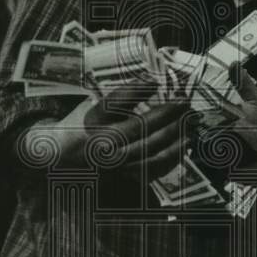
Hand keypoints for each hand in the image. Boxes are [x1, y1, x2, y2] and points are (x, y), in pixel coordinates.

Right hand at [27, 81, 189, 178]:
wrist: (65, 157)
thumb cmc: (84, 125)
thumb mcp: (95, 105)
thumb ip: (122, 97)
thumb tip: (155, 83)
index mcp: (94, 120)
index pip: (116, 102)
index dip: (138, 90)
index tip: (156, 81)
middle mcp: (104, 142)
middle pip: (143, 127)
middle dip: (170, 113)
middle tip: (186, 101)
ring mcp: (117, 162)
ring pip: (153, 149)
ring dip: (177, 134)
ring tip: (191, 121)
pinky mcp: (126, 174)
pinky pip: (156, 167)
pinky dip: (174, 155)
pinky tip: (185, 142)